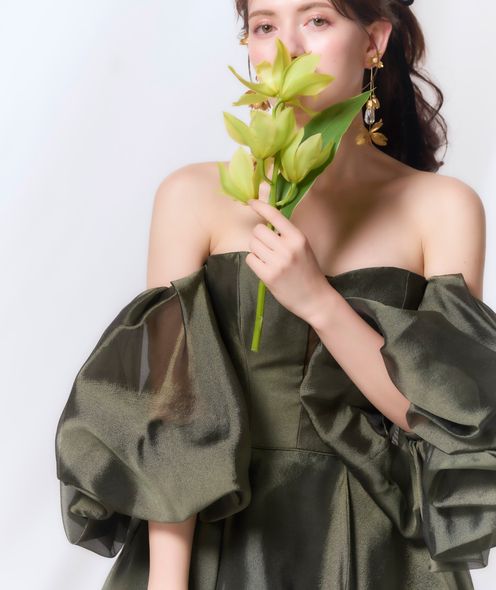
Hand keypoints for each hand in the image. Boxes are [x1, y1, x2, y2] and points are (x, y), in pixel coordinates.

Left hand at [246, 198, 333, 322]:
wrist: (315, 298)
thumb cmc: (308, 272)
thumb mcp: (303, 248)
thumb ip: (287, 236)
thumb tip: (265, 223)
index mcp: (298, 237)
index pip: (275, 215)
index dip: (260, 206)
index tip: (251, 202)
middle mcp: (288, 248)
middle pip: (258, 231)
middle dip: (259, 238)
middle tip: (268, 248)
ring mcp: (277, 262)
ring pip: (252, 244)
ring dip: (257, 250)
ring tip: (269, 260)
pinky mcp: (268, 276)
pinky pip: (251, 259)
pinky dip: (255, 262)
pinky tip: (265, 269)